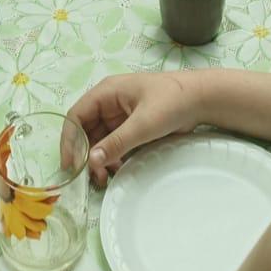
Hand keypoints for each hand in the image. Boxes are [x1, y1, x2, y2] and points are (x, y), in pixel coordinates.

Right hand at [68, 73, 202, 185]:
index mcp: (107, 92)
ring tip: (102, 178)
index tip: (71, 166)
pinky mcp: (131, 126)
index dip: (70, 140)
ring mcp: (120, 114)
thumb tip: (91, 161)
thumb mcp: (143, 124)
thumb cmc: (171, 102)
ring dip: (97, 158)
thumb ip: (116, 143)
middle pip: (85, 129)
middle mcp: (109, 102)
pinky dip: (110, 157)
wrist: (200, 100)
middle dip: (85, 153)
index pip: (77, 115)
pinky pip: (112, 143)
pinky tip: (115, 169)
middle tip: (89, 177)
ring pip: (98, 139)